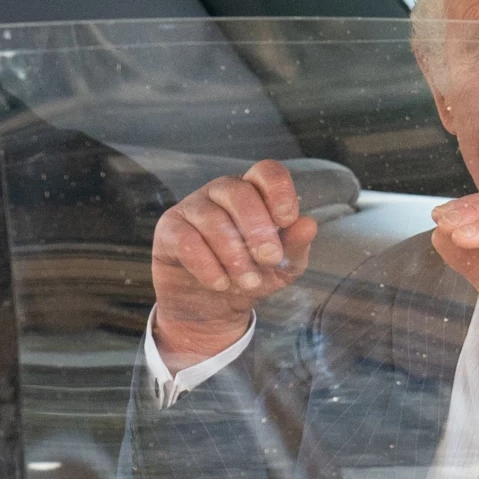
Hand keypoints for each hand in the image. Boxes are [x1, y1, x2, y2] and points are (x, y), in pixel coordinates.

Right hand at [151, 160, 316, 370]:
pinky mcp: (169, 230)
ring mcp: (193, 208)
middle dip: (258, 228)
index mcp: (255, 192)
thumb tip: (309, 224)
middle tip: (270, 258)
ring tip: (248, 281)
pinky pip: (186, 240)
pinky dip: (207, 265)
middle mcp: (222, 192)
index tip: (286, 221)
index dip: (278, 191)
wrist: (212, 307)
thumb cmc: (252, 275)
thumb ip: (297, 245)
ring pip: (212, 218)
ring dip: (234, 254)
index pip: (266, 172)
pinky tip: (220, 283)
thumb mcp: (283, 266)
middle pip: (238, 192)